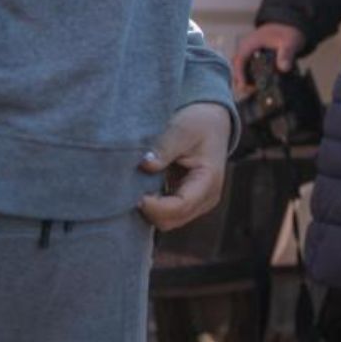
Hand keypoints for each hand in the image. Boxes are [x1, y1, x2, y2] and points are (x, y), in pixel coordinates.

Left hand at [137, 100, 232, 229]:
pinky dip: (153, 204)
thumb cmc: (199, 122)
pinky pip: (166, 212)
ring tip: (134, 187)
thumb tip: (145, 165)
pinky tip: (141, 187)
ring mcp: (196, 203)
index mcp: (208, 182)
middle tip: (128, 190)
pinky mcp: (185, 200)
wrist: (212, 121)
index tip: (135, 195)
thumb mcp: (182, 129)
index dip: (155, 206)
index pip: (180, 207)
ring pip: (167, 220)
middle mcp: (204, 199)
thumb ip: (164, 148)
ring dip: (150, 208)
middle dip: (149, 210)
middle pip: (171, 220)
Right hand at [237, 22, 303, 87]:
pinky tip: (255, 86)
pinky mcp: (252, 56)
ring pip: (239, 67)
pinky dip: (247, 77)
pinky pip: (245, 67)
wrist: (287, 27)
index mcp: (251, 42)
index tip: (244, 86)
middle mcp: (246, 47)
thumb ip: (286, 54)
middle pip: (236, 65)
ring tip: (252, 92)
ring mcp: (248, 52)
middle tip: (248, 92)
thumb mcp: (289, 43)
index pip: (240, 59)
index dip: (239, 74)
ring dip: (242, 79)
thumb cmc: (286, 33)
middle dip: (239, 80)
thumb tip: (283, 68)